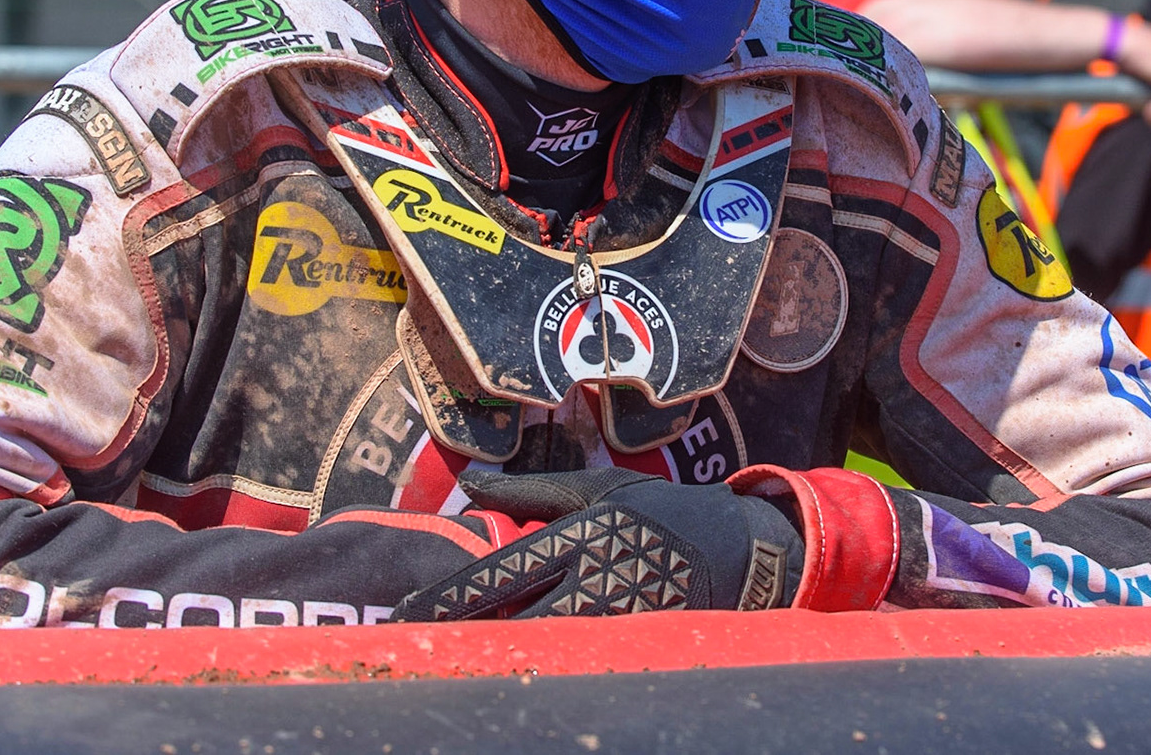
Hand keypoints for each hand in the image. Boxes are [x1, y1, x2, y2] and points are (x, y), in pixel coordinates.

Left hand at [390, 468, 801, 620]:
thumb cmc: (662, 510)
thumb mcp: (600, 489)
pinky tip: (516, 666)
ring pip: (544, 646)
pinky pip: (579, 658)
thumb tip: (470, 485)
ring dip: (501, 651)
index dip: (449, 597)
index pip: (501, 573)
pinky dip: (545, 661)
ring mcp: (617, 619)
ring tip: (456, 656)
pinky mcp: (635, 645)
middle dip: (465, 635)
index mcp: (582, 535)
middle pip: (514, 621)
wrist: (744, 550)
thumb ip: (532, 493)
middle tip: (414, 644)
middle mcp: (595, 580)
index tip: (406, 611)